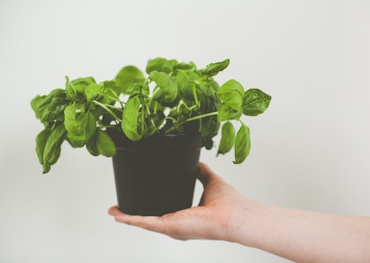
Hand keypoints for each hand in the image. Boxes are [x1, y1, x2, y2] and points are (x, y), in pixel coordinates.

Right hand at [108, 162, 248, 240]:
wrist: (235, 214)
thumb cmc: (229, 204)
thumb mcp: (209, 181)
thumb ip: (201, 171)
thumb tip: (196, 161)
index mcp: (183, 215)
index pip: (161, 212)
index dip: (147, 207)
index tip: (135, 200)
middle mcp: (176, 224)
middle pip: (148, 219)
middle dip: (132, 214)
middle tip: (117, 209)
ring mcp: (172, 227)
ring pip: (142, 222)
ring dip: (127, 217)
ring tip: (113, 212)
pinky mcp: (170, 225)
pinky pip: (145, 222)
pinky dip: (130, 218)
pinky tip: (119, 215)